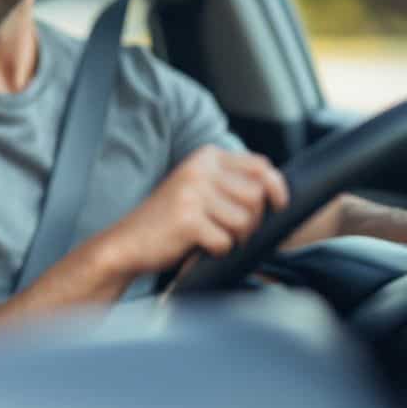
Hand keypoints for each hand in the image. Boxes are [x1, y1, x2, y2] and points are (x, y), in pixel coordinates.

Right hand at [105, 145, 288, 273]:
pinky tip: (197, 245)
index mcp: (205, 157)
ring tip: (210, 236)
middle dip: (252, 221)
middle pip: (257, 197)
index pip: (260, 166)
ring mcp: (192, 193)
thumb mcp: (200, 188)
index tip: (279, 205)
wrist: (127, 241)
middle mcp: (199, 169)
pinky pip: (225, 241)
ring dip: (234, 238)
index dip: (277, 188)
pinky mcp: (188, 219)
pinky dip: (216, 251)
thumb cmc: (170, 219)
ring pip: (245, 222)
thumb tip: (277, 190)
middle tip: (229, 230)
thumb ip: (232, 181)